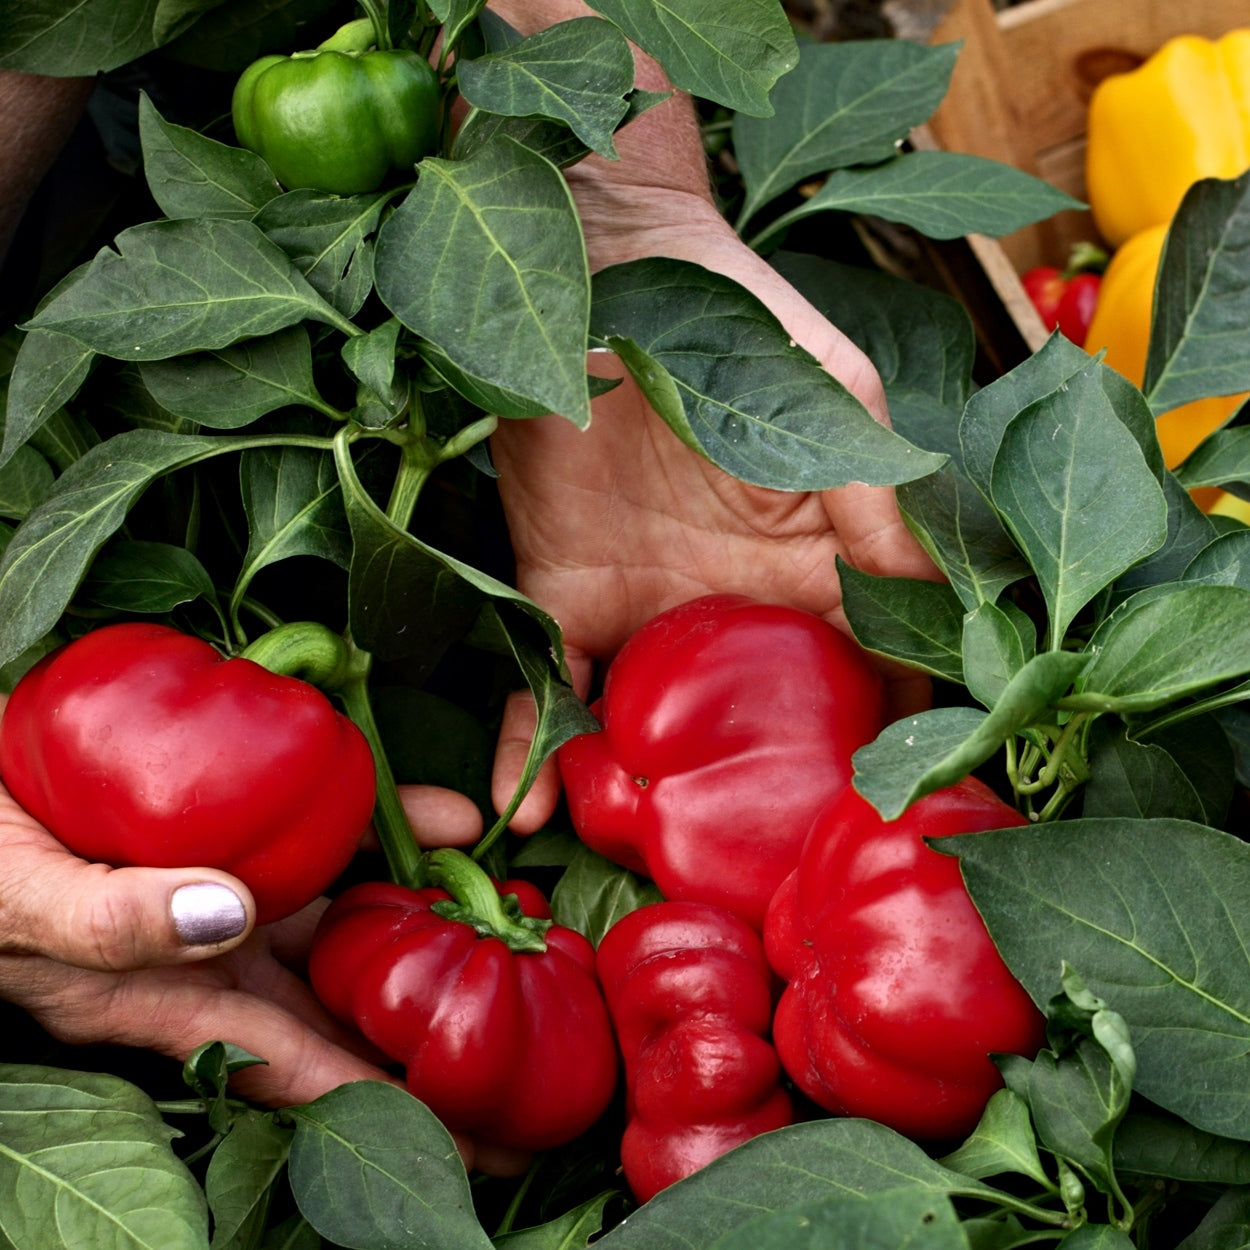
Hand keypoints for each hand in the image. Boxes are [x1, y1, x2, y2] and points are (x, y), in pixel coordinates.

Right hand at [0, 694, 480, 1114]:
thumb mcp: (22, 897)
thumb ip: (112, 917)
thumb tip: (223, 914)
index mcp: (172, 1000)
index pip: (308, 1073)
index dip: (398, 1111)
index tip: (490, 1141)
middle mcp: (215, 962)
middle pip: (349, 1012)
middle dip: (440, 1035)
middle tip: (544, 1051)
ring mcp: (229, 904)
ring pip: (350, 926)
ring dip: (432, 920)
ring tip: (519, 921)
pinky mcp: (231, 846)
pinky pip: (324, 849)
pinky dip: (385, 835)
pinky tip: (442, 818)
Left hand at [486, 10, 940, 830]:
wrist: (599, 268)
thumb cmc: (733, 319)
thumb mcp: (832, 399)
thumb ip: (882, 500)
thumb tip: (938, 608)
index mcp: (812, 566)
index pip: (867, 671)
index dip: (886, 743)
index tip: (891, 822)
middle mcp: (733, 607)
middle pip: (764, 727)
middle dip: (767, 808)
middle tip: (769, 893)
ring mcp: (645, 612)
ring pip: (658, 733)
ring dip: (654, 807)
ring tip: (655, 885)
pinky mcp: (558, 598)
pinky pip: (546, 694)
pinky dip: (533, 754)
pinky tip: (526, 814)